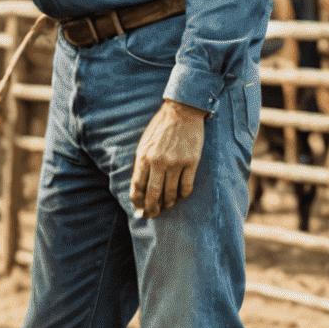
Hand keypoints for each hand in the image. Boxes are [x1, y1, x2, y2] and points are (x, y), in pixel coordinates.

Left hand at [129, 99, 206, 218]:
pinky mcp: (192, 162)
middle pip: (153, 194)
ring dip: (168, 203)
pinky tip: (180, 195)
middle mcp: (159, 162)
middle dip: (151, 209)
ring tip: (166, 206)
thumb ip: (142, 163)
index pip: (137, 186)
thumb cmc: (160, 127)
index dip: (137, 201)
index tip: (138, 210)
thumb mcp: (144, 143)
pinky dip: (182, 195)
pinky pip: (186, 186)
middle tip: (151, 216)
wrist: (181, 111)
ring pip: (170, 193)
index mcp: (144, 156)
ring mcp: (176, 163)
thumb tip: (140, 186)